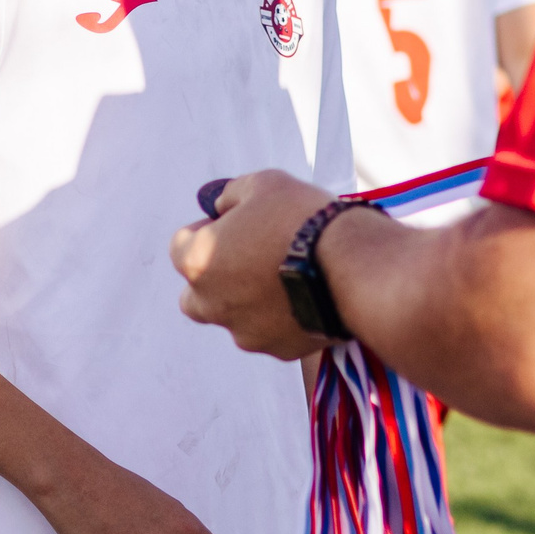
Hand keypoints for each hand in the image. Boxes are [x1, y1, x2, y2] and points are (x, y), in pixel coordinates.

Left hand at [171, 170, 342, 361]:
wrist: (354, 267)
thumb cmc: (303, 220)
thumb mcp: (263, 184)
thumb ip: (231, 195)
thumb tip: (222, 205)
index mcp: (199, 262)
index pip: (181, 244)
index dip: (206, 228)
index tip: (233, 222)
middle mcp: (212, 304)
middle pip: (197, 292)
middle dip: (216, 275)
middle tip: (249, 254)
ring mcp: (245, 332)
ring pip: (234, 316)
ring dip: (248, 299)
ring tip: (285, 274)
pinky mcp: (279, 350)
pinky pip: (270, 333)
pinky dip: (280, 318)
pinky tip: (306, 294)